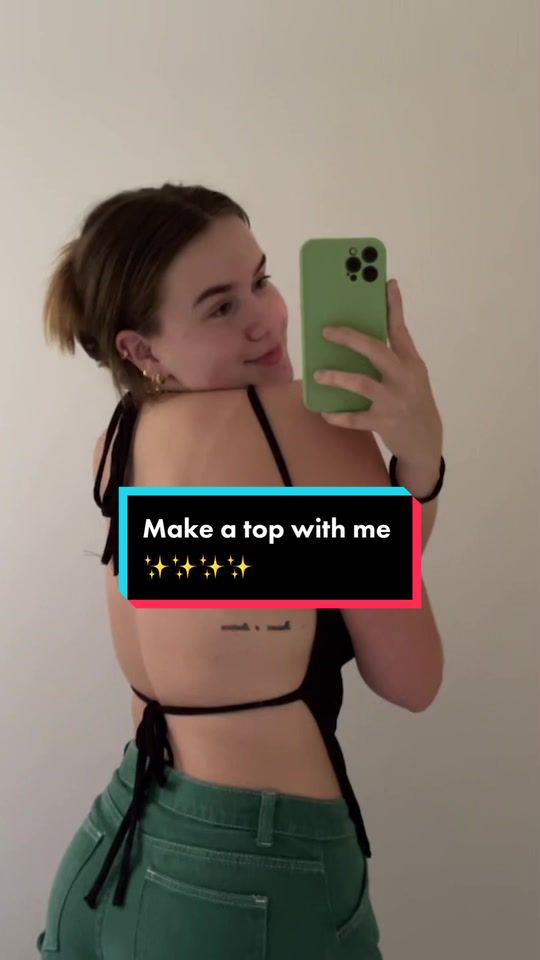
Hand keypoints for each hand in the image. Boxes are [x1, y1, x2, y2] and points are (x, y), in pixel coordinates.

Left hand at [313, 279, 442, 462]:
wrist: (425, 439)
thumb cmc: (411, 399)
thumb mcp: (410, 374)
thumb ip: (392, 353)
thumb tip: (363, 332)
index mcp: (411, 362)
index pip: (400, 329)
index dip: (393, 306)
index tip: (386, 283)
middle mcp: (404, 378)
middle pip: (377, 351)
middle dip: (351, 338)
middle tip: (327, 331)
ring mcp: (394, 401)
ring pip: (363, 384)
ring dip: (338, 378)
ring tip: (318, 374)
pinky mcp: (384, 422)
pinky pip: (355, 418)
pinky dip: (338, 415)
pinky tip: (324, 411)